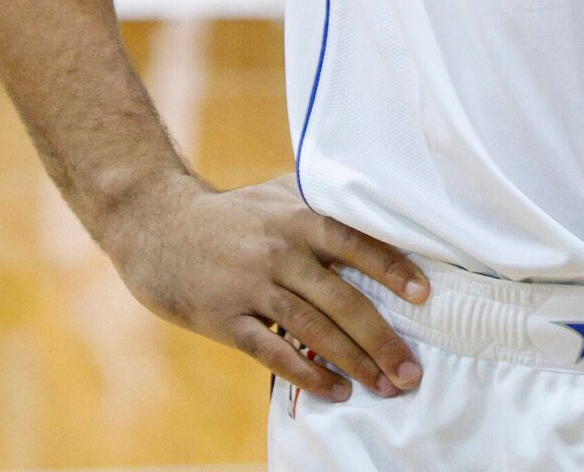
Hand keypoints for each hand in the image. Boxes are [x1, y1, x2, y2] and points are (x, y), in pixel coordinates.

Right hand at [100, 172, 430, 402]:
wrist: (158, 225)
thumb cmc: (233, 214)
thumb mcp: (278, 192)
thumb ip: (324, 200)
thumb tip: (385, 205)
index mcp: (299, 217)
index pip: (356, 242)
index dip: (392, 268)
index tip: (424, 295)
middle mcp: (280, 251)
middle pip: (343, 300)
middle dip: (383, 339)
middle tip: (412, 371)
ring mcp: (252, 286)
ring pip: (314, 331)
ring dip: (354, 363)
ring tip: (384, 387)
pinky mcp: (225, 318)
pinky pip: (274, 352)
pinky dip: (307, 374)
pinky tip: (335, 390)